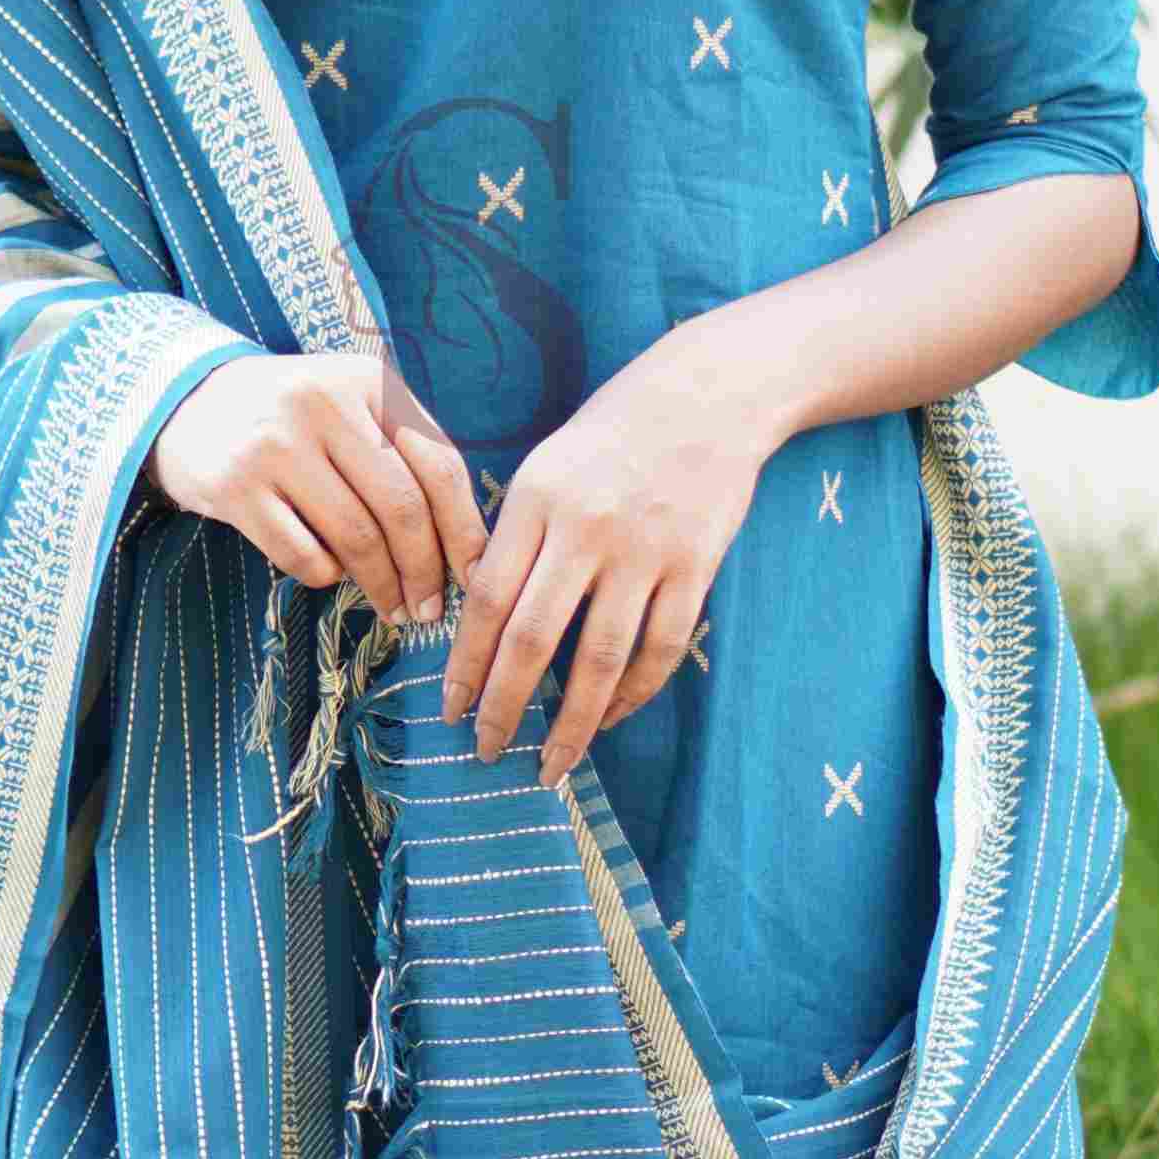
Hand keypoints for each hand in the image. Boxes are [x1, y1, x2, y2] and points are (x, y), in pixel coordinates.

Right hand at [148, 348, 488, 629]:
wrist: (189, 401)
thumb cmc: (292, 416)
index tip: (475, 576)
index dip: (464, 528)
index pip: (438, 463)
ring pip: (355, 536)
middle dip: (425, 569)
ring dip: (382, 584)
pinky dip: (326, 575)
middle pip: (401, 506)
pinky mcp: (234, 486)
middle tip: (430, 607)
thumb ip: (402, 451)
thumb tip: (461, 545)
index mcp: (367, 381)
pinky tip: (330, 574)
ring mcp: (274, 444)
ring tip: (393, 606)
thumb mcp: (351, 404)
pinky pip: (301, 554)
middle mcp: (323, 404)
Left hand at [439, 330, 770, 787]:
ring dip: (571, 723)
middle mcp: (586, 528)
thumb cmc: (613, 432)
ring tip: (549, 763)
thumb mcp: (545, 465)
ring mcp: (645, 551)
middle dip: (504, 706)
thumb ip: (513, 535)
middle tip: (486, 750)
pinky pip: (658, 649)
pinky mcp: (694, 566)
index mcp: (536, 499)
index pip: (487, 599)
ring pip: (599, 660)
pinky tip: (610, 718)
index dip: (465, 663)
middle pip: (533, 639)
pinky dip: (632, 694)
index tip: (450, 708)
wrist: (708, 395)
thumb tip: (477, 617)